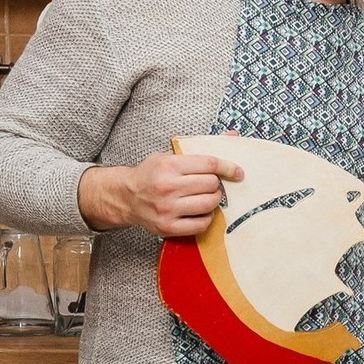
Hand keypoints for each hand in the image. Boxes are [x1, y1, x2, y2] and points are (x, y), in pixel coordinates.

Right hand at [79, 151, 243, 236]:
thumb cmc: (152, 174)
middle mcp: (167, 187)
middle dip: (216, 184)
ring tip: (206, 197)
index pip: (209, 164)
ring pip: (209, 204)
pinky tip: (201, 212)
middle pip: (211, 185)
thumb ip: (200, 148)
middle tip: (210, 185)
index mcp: (169, 165)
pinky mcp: (168, 226)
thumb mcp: (170, 156)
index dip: (228, 167)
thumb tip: (232, 136)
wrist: (126, 196)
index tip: (237, 172)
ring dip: (213, 200)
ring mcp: (167, 208)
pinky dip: (207, 218)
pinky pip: (201, 224)